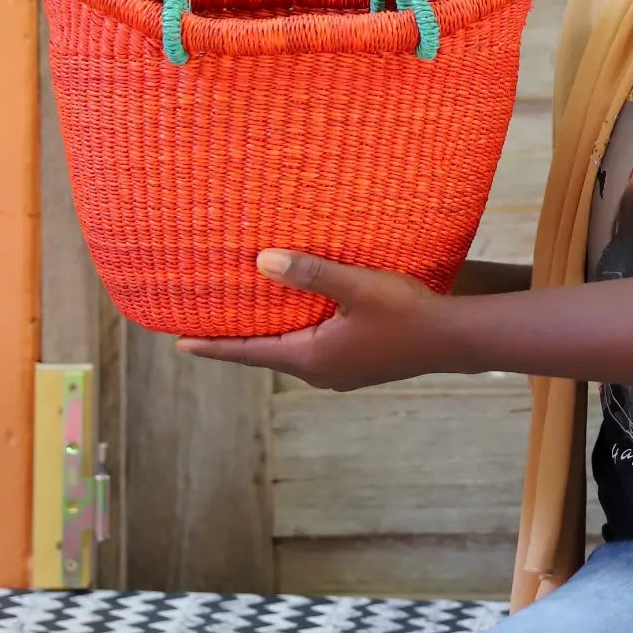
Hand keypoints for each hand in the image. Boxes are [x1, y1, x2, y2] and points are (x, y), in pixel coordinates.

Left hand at [179, 252, 455, 389]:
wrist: (454, 338)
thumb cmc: (407, 312)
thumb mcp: (357, 287)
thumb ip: (311, 273)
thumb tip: (262, 261)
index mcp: (312, 358)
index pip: (250, 352)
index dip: (213, 346)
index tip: (178, 344)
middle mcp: (321, 372)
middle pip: (267, 354)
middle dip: (236, 340)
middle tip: (203, 326)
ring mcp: (341, 372)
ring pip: (292, 352)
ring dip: (268, 336)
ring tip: (244, 319)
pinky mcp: (359, 364)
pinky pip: (314, 350)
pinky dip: (295, 334)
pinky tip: (297, 318)